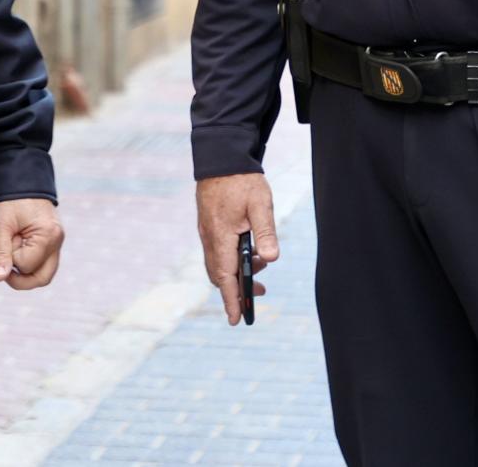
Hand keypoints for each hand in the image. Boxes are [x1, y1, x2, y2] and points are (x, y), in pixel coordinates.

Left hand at [0, 198, 64, 290]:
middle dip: (20, 278)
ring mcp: (57, 243)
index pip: (26, 265)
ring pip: (44, 274)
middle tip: (4, 265)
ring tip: (12, 253)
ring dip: (25, 272)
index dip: (10, 258)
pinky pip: (44, 264)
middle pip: (42, 278)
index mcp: (47, 235)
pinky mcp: (53, 242)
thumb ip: (0, 252)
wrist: (22, 179)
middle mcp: (57, 241)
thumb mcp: (1, 225)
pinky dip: (30, 264)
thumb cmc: (10, 201)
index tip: (6, 238)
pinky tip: (18, 250)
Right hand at [195, 173, 278, 325]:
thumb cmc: (242, 180)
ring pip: (217, 264)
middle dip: (237, 289)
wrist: (220, 157)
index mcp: (221, 236)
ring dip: (236, 272)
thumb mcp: (260, 204)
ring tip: (261, 265)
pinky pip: (216, 252)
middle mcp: (209, 238)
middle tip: (261, 294)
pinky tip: (248, 250)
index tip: (236, 319)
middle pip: (219, 275)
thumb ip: (266, 232)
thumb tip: (271, 259)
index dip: (232, 300)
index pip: (225, 277)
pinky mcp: (208, 225)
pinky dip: (231, 259)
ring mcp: (207, 232)